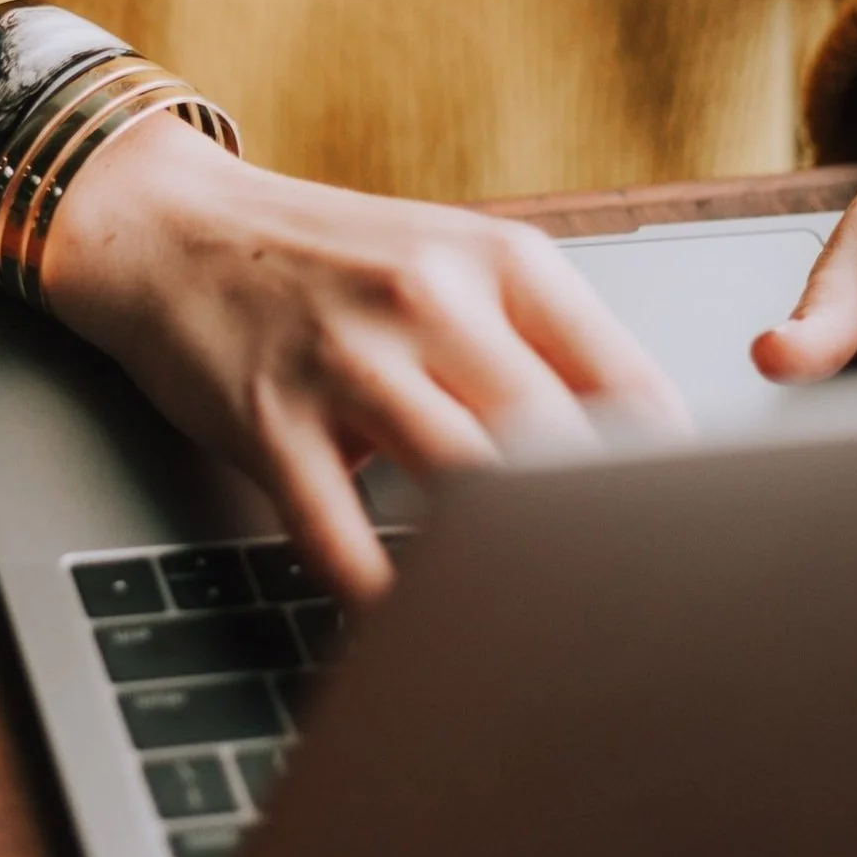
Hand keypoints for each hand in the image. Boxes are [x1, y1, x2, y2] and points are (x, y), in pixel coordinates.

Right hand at [42, 115, 684, 602]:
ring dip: (500, 567)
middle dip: (596, 534)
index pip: (627, 384)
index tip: (684, 542)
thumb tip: (644, 455)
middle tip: (624, 607)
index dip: (668, 479)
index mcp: (500, 261)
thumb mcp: (449, 264)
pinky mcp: (268, 420)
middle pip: (555, 443)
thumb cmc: (326, 261)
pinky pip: (339, 535)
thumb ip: (540, 342)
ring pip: (463, 486)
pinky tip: (410, 622)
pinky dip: (381, 596)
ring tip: (531, 627)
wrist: (172, 229)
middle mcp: (429, 300)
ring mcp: (346, 361)